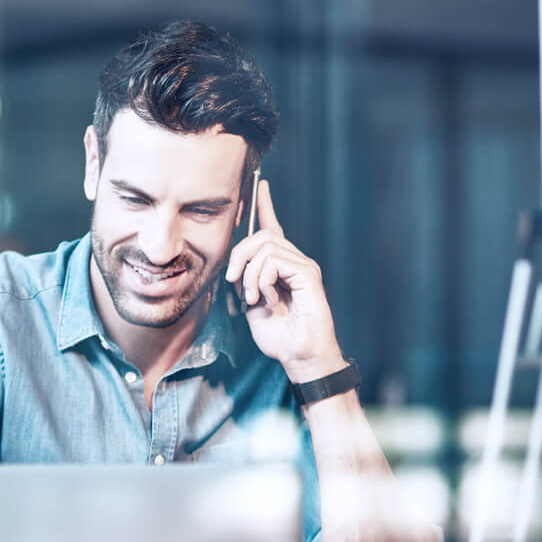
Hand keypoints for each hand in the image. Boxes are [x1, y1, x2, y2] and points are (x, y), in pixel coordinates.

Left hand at [224, 180, 346, 380]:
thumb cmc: (279, 335)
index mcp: (281, 267)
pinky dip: (262, 280)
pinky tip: (266, 299)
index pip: (273, 228)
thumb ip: (244, 282)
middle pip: (261, 235)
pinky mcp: (308, 275)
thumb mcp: (251, 305)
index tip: (260, 186)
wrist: (299, 356)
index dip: (265, 206)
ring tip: (253, 298)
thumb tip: (233, 268)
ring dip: (249, 274)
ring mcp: (303, 266)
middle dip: (239, 254)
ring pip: (265, 247)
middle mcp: (295, 261)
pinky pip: (275, 261)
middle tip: (234, 281)